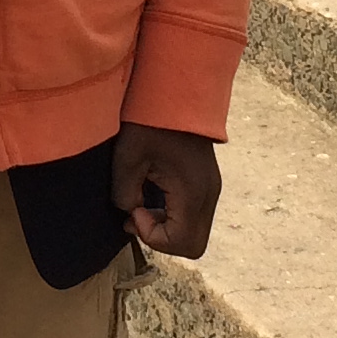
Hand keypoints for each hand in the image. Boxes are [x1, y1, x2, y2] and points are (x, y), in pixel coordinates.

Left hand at [110, 126, 221, 259]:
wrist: (176, 92)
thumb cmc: (151, 121)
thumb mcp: (128, 156)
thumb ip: (125, 192)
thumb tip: (130, 211)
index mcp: (192, 191)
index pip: (182, 243)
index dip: (153, 237)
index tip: (135, 210)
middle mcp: (209, 195)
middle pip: (194, 246)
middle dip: (162, 240)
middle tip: (137, 215)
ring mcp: (211, 190)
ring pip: (195, 234)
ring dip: (167, 230)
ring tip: (141, 207)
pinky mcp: (206, 184)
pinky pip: (194, 217)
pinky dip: (173, 219)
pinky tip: (152, 198)